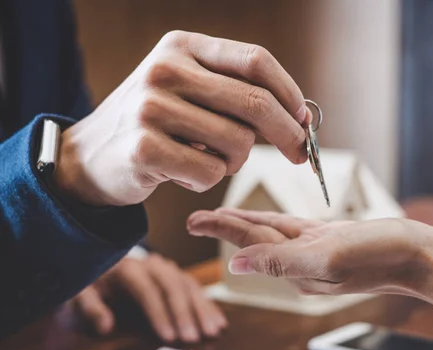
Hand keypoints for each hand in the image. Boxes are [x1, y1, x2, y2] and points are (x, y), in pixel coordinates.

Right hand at [55, 31, 309, 205]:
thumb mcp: (189, 90)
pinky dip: (207, 180)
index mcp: (182, 46)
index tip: (304, 120)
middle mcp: (165, 69)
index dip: (289, 92)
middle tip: (300, 155)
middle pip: (255, 103)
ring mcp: (151, 107)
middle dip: (288, 135)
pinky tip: (182, 173)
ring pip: (238, 143)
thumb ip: (236, 94)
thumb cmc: (155, 124)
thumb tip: (300, 118)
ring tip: (206, 158)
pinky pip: (211, 172)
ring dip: (234, 161)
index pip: (255, 61)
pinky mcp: (145, 148)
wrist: (90, 156)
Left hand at [70, 253, 226, 341]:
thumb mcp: (80, 293)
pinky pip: (196, 289)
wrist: (101, 266)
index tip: (168, 337)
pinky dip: (208, 305)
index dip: (159, 314)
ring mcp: (168, 269)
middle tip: (193, 338)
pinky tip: (218, 322)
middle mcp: (152, 265)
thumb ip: (89, 308)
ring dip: (202, 310)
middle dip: (184, 314)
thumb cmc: (92, 284)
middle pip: (173, 287)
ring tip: (212, 331)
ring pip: (189, 286)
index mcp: (128, 268)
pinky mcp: (177, 277)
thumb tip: (105, 326)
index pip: (147, 290)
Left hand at [187, 209, 432, 296]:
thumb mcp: (330, 255)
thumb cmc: (383, 255)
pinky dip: (278, 223)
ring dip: (248, 225)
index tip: (191, 220)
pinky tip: (269, 220)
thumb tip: (239, 263)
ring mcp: (318, 253)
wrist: (422, 257)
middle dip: (227, 227)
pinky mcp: (333, 242)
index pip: (251, 242)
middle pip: (257, 239)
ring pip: (274, 235)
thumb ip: (284, 261)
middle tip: (196, 217)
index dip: (221, 228)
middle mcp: (303, 264)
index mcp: (298, 268)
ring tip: (225, 216)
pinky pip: (296, 231)